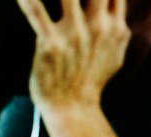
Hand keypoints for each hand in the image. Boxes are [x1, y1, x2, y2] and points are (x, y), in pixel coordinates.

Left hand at [15, 0, 130, 113]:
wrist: (73, 110)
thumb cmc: (90, 84)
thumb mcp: (116, 56)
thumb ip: (119, 32)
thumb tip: (122, 21)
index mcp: (115, 26)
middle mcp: (99, 26)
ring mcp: (75, 34)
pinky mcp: (51, 44)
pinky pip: (37, 12)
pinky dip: (28, 0)